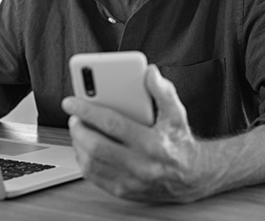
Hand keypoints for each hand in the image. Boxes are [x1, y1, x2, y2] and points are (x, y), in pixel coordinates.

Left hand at [62, 64, 206, 202]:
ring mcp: (130, 181)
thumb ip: (163, 91)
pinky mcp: (124, 191)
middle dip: (79, 128)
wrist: (192, 177)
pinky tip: (84, 147)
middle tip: (73, 116)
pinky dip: (83, 160)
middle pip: (96, 146)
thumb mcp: (176, 113)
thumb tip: (150, 73)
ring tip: (78, 128)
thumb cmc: (179, 142)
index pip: (112, 124)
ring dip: (78, 144)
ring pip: (91, 164)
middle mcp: (140, 165)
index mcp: (152, 143)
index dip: (88, 110)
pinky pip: (94, 177)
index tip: (72, 101)